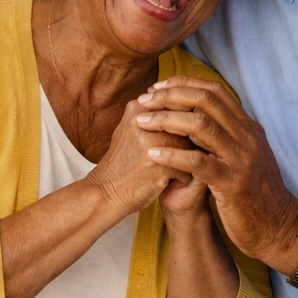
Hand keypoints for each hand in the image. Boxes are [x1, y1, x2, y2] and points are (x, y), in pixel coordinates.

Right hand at [84, 98, 193, 215]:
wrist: (106, 193)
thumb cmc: (123, 163)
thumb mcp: (132, 131)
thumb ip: (153, 116)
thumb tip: (185, 104)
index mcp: (137, 107)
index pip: (177, 104)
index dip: (186, 123)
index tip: (182, 141)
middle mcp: (143, 120)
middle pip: (186, 123)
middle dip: (191, 142)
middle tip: (185, 157)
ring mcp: (150, 140)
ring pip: (191, 144)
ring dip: (189, 160)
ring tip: (176, 170)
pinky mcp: (158, 162)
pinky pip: (188, 165)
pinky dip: (184, 177)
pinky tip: (171, 183)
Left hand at [134, 76, 297, 271]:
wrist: (278, 228)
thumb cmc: (255, 195)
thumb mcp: (245, 157)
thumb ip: (227, 137)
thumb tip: (196, 118)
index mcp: (248, 128)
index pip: (215, 91)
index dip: (184, 84)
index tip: (158, 87)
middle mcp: (247, 137)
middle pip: (206, 101)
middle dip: (171, 96)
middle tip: (145, 99)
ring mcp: (241, 158)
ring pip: (201, 125)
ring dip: (166, 120)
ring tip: (142, 122)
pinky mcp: (233, 183)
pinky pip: (198, 162)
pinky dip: (173, 155)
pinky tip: (152, 154)